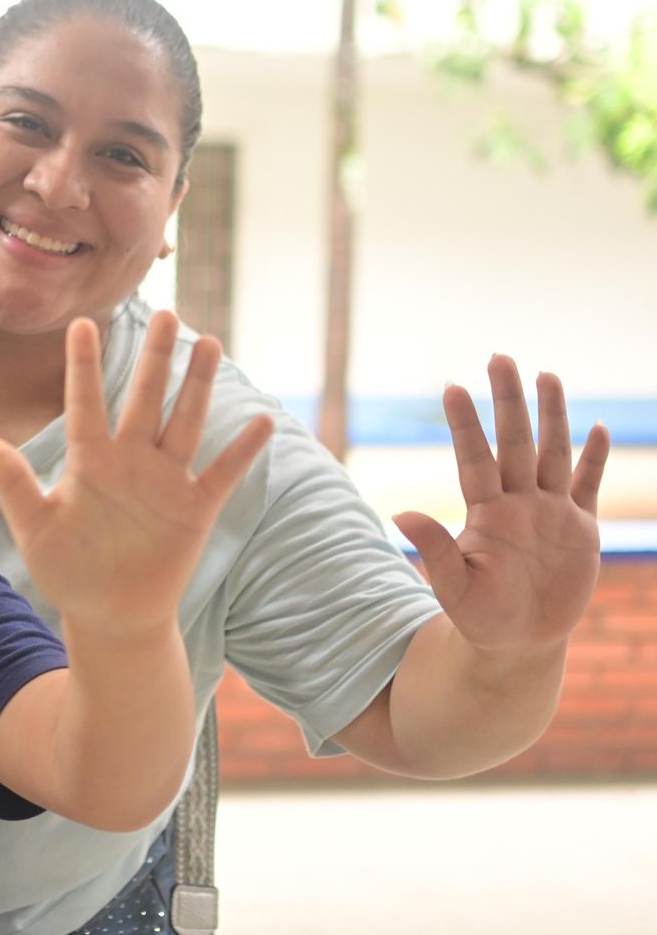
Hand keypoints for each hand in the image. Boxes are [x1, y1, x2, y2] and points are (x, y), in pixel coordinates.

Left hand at [0, 311, 273, 636]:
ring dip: (196, 385)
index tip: (81, 322)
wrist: (110, 615)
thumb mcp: (35, 527)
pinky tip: (262, 421)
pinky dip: (242, 451)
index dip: (83, 364)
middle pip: (145, 398)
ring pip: (184, 422)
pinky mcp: (195, 509)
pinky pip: (222, 474)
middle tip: (163, 312)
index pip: (86, 402)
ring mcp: (166, 481)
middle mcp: (131, 460)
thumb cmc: (67, 570)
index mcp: (90, 461)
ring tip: (207, 342)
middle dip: (154, 358)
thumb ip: (15, 484)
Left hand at [392, 357, 609, 658]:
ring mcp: (550, 512)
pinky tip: (600, 429)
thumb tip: (399, 513)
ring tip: (548, 375)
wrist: (517, 641)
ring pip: (552, 452)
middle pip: (514, 441)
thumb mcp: (454, 587)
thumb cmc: (479, 616)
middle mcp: (517, 503)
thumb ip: (434, 549)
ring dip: (552, 416)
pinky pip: (588, 486)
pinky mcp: (580, 529)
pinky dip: (596, 460)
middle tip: (500, 357)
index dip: (465, 424)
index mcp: (486, 513)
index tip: (451, 386)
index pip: (474, 458)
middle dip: (509, 400)